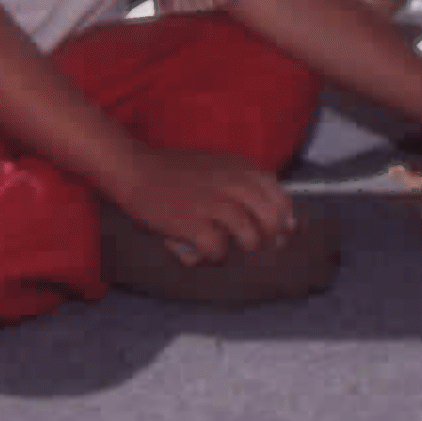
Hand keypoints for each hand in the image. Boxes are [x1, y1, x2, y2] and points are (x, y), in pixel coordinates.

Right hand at [117, 145, 298, 266]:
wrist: (136, 169)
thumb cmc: (175, 171)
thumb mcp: (217, 165)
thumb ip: (242, 181)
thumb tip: (267, 209)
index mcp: (239, 167)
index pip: (279, 194)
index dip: (285, 217)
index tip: (285, 231)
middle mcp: (231, 183)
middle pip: (271, 218)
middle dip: (271, 238)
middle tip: (261, 248)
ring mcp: (212, 203)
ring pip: (250, 236)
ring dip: (243, 248)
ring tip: (229, 248)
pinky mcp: (192, 222)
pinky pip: (217, 249)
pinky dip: (214, 255)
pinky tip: (204, 250)